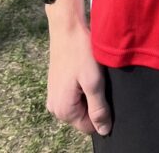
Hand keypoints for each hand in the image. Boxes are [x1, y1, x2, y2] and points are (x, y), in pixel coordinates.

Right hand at [46, 12, 111, 136]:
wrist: (67, 27)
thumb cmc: (80, 52)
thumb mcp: (94, 82)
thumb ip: (99, 109)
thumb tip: (104, 131)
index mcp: (64, 111)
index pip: (89, 127)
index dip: (101, 113)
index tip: (104, 92)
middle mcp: (55, 107)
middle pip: (83, 116)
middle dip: (94, 101)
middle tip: (98, 80)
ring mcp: (54, 95)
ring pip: (80, 103)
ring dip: (89, 92)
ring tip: (92, 73)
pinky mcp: (56, 84)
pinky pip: (74, 93)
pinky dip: (82, 85)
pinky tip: (85, 69)